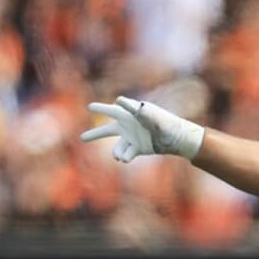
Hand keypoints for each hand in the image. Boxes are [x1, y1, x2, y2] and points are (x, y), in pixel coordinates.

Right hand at [80, 97, 204, 162]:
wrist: (176, 138)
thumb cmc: (164, 122)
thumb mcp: (150, 115)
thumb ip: (135, 109)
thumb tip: (118, 100)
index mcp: (129, 115)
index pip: (111, 110)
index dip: (101, 108)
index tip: (90, 107)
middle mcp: (128, 127)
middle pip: (107, 131)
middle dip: (95, 135)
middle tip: (82, 138)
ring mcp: (131, 138)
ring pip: (117, 147)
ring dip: (117, 152)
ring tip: (119, 156)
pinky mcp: (137, 149)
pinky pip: (126, 154)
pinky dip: (125, 157)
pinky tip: (126, 159)